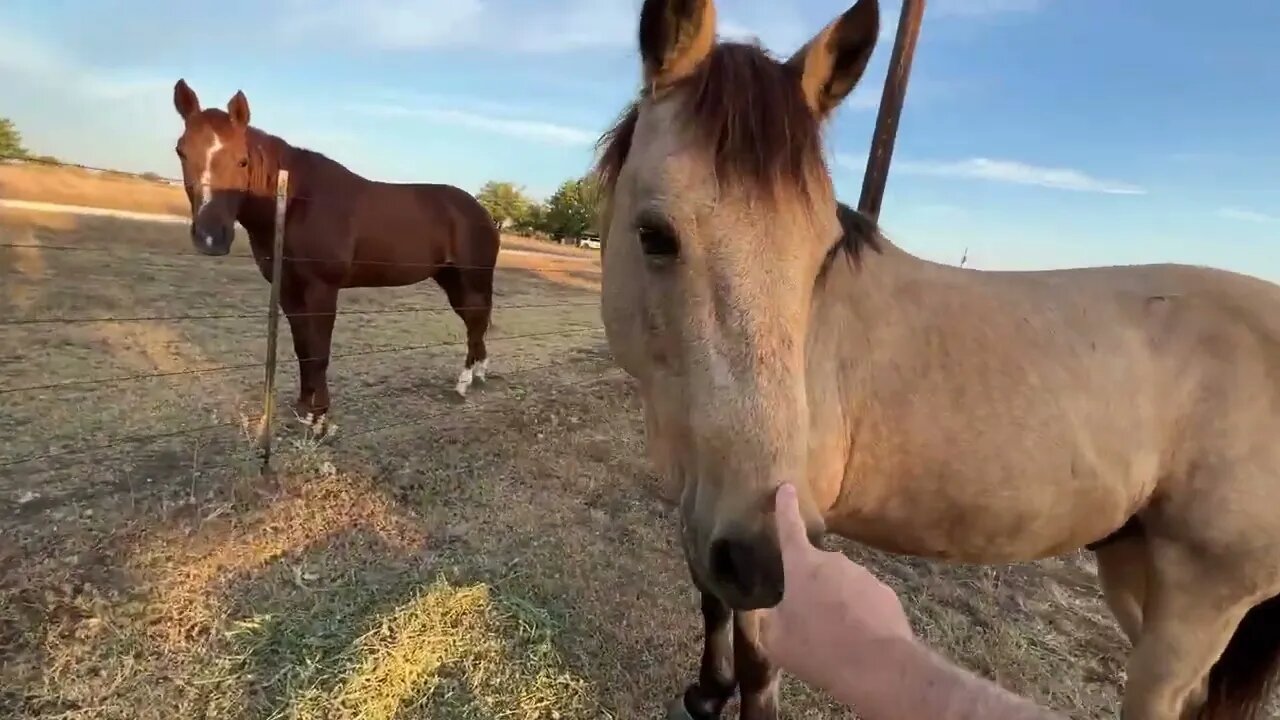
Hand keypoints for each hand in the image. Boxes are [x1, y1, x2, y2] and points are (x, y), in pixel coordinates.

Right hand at [761, 483, 914, 689]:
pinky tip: (856, 639)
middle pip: (816, 567)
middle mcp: (834, 562)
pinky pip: (864, 599)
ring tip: (832, 635)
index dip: (785, 508)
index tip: (787, 486)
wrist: (877, 666)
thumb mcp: (776, 639)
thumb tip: (773, 611)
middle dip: (810, 586)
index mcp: (803, 566)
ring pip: (841, 585)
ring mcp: (863, 576)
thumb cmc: (818, 648)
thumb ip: (770, 618)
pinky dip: (857, 614)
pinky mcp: (885, 594)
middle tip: (806, 618)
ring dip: (835, 602)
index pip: (789, 528)